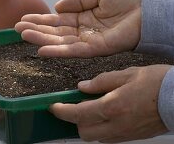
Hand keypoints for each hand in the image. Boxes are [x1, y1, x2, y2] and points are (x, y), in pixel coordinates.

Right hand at [15, 0, 140, 57]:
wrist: (148, 9)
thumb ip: (77, 1)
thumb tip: (57, 8)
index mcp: (82, 17)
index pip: (56, 20)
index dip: (40, 20)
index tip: (24, 19)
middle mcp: (82, 30)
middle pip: (55, 32)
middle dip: (36, 30)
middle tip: (17, 29)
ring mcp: (87, 41)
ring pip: (60, 42)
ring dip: (41, 40)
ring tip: (24, 36)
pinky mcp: (95, 49)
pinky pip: (73, 51)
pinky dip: (57, 51)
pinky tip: (42, 49)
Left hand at [50, 64, 170, 142]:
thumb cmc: (157, 83)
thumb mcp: (127, 74)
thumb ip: (101, 81)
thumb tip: (82, 87)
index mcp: (113, 107)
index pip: (78, 114)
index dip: (61, 111)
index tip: (53, 107)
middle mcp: (116, 125)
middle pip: (83, 132)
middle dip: (74, 120)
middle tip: (75, 105)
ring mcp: (124, 134)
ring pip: (95, 137)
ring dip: (87, 125)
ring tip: (90, 108)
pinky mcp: (132, 137)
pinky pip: (108, 138)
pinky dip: (100, 128)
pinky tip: (105, 114)